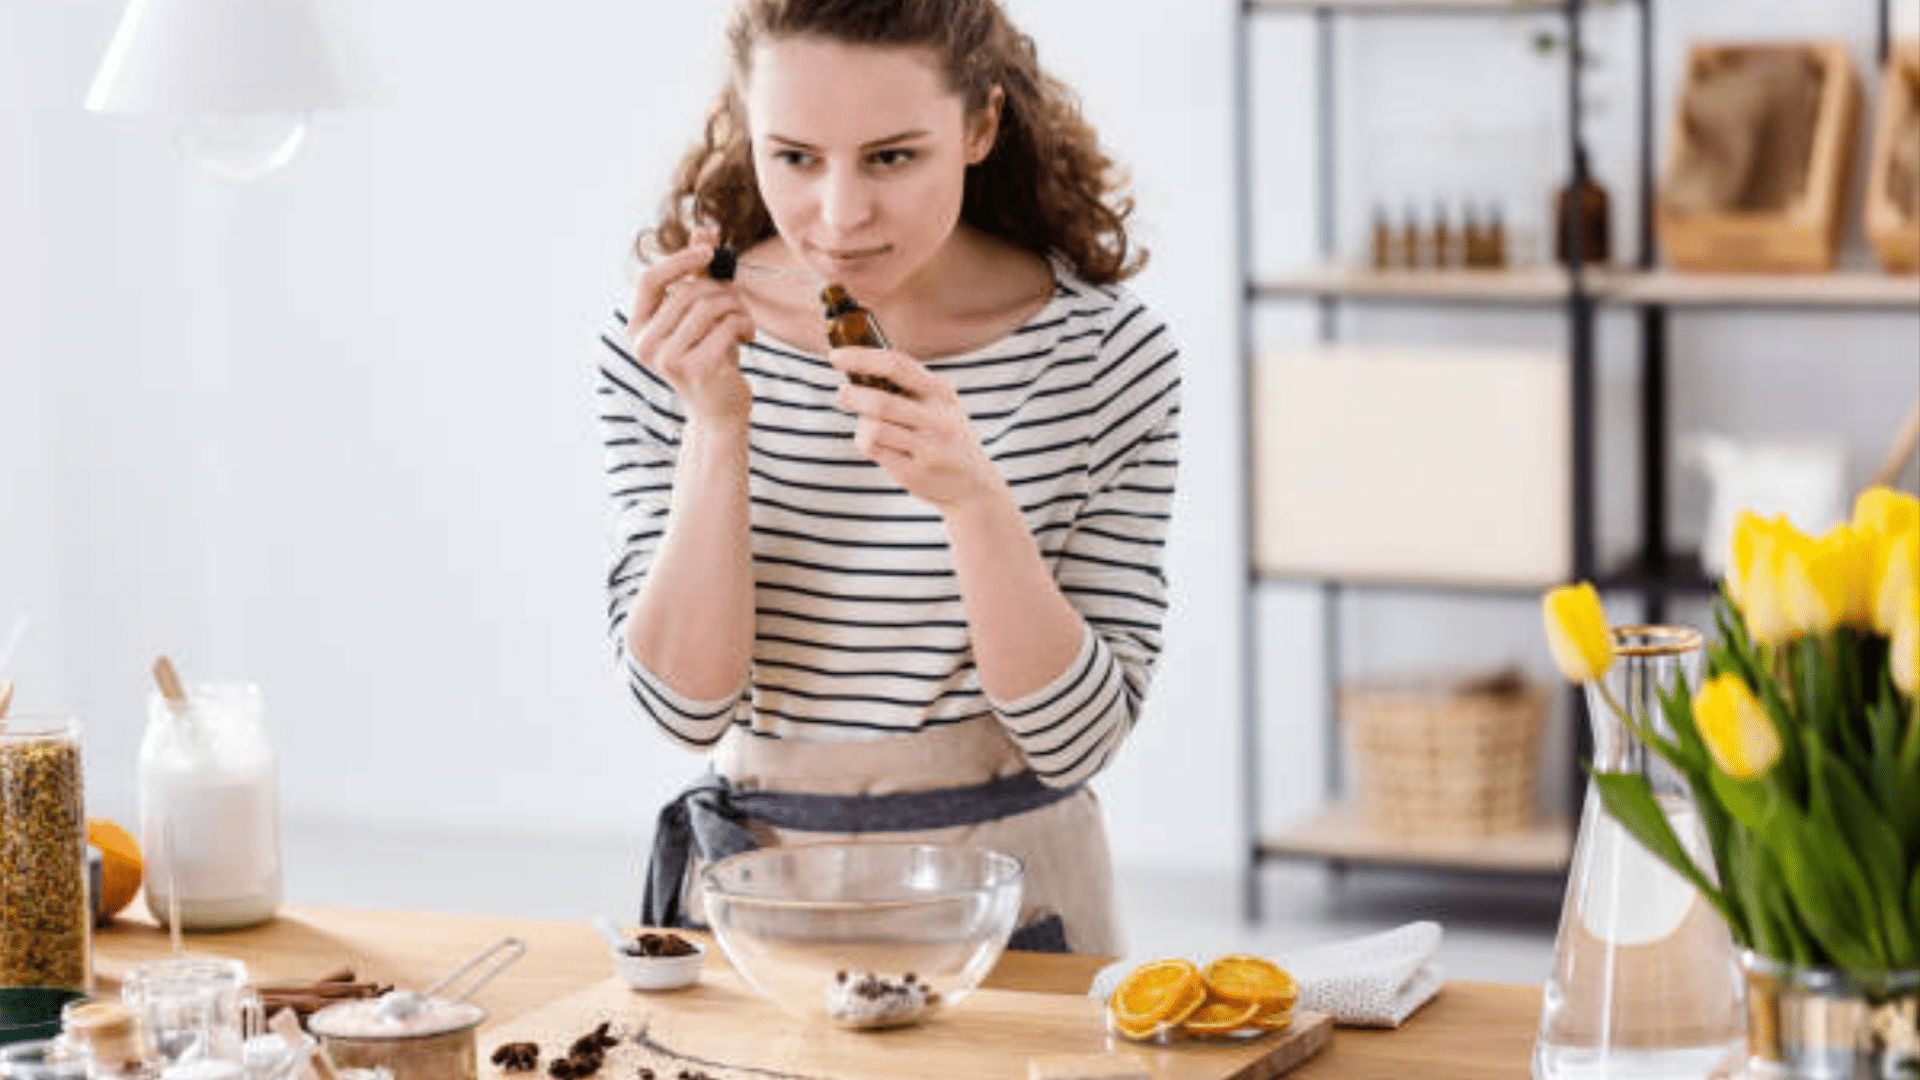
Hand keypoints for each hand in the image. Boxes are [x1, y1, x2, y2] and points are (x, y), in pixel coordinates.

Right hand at [627, 227, 756, 426]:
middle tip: (739, 302)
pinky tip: (748, 338)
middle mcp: (645, 345)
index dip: (680, 260)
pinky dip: (746, 325)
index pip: (650, 280)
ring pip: (710, 306)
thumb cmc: (710, 356)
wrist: (720, 411)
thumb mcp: (701, 314)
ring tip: (744, 322)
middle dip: (722, 290)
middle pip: (688, 291)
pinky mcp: (696, 368)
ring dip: (737, 308)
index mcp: (638, 328)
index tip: (709, 252)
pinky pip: (728, 325)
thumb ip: (699, 274)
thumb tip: (704, 232)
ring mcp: (667, 359)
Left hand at [830, 346, 1002, 510]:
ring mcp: (929, 449)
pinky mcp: (915, 474)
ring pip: (873, 428)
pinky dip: (865, 443)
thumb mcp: (940, 405)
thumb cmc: (944, 437)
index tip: (836, 356)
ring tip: (867, 427)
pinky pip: (874, 451)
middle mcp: (940, 420)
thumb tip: (858, 366)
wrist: (974, 486)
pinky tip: (875, 445)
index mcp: (943, 393)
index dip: (863, 358)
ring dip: (861, 425)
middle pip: (880, 401)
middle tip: (842, 392)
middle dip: (853, 395)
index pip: (897, 366)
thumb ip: (910, 386)